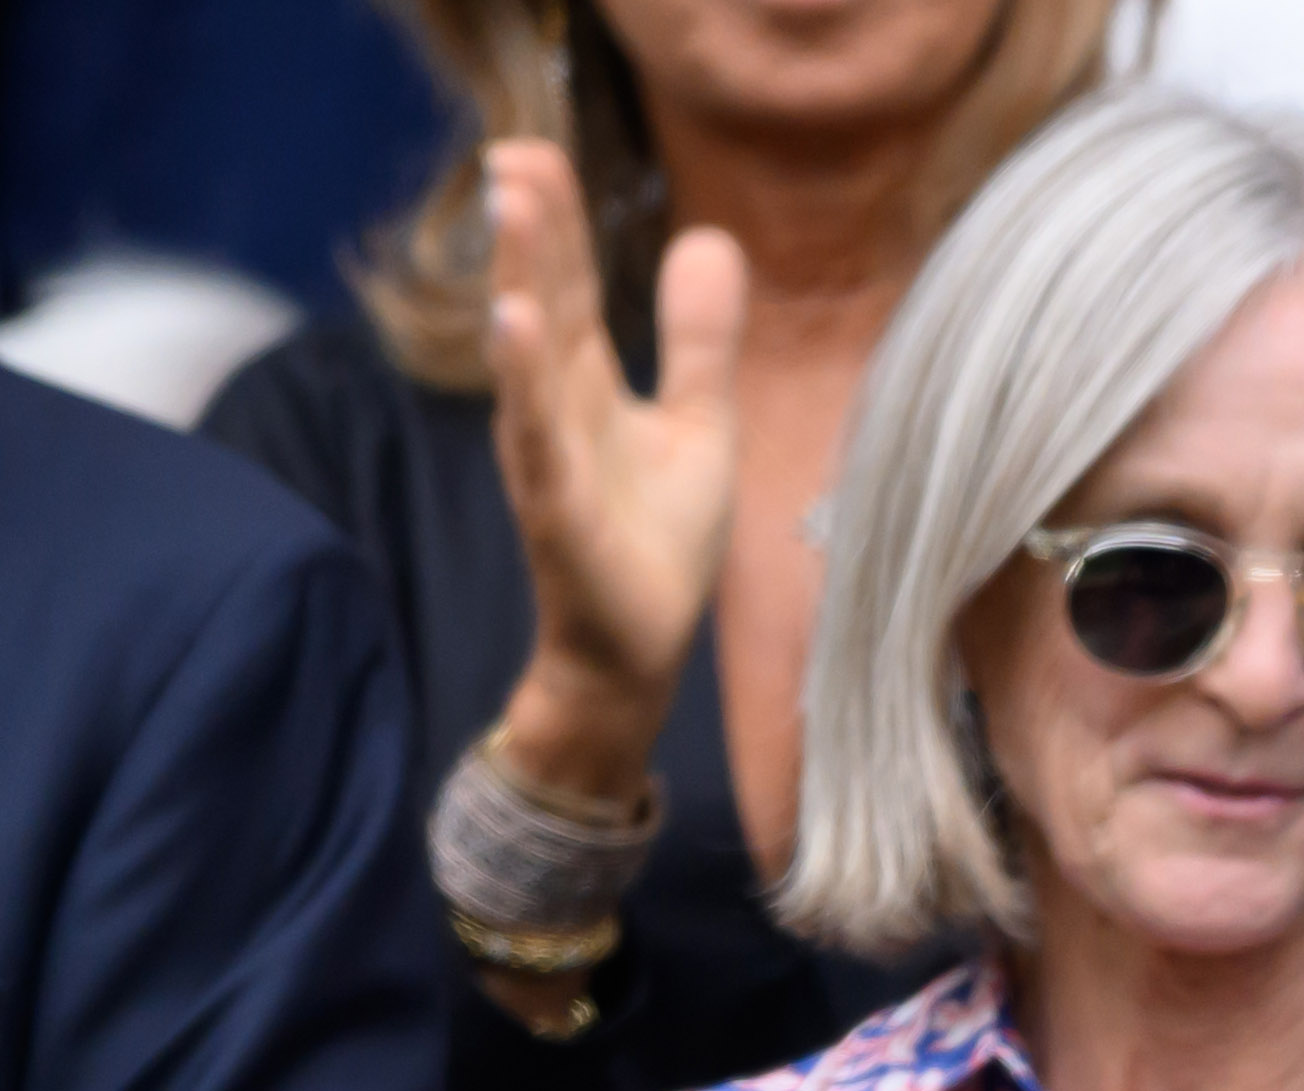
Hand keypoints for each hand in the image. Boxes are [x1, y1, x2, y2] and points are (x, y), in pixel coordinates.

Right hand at [475, 139, 741, 810]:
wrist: (632, 649)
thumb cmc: (654, 538)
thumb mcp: (697, 423)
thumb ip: (700, 339)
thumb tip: (712, 239)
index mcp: (584, 384)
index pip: (570, 285)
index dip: (557, 220)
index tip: (534, 148)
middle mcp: (553, 408)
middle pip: (542, 302)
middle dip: (529, 231)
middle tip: (511, 152)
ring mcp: (548, 456)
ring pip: (529, 357)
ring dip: (520, 282)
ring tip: (512, 210)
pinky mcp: (557, 510)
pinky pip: (537, 438)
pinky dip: (526, 385)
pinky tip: (517, 330)